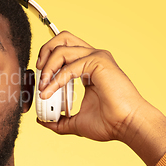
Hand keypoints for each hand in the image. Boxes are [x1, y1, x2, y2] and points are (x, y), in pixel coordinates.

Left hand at [36, 31, 165, 165]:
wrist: (127, 126)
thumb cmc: (110, 123)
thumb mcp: (76, 121)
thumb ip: (59, 120)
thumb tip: (41, 121)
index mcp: (88, 67)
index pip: (62, 51)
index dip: (46, 61)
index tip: (39, 81)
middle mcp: (92, 57)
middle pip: (62, 38)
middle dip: (45, 51)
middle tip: (38, 72)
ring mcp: (97, 57)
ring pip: (62, 49)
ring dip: (47, 68)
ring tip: (42, 87)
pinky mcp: (99, 62)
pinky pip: (69, 66)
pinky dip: (56, 80)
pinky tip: (49, 92)